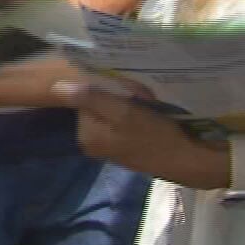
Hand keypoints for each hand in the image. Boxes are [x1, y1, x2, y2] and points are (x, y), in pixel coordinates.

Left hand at [58, 79, 223, 187]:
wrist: (189, 161)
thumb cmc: (156, 136)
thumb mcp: (124, 113)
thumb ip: (91, 99)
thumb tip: (56, 86)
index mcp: (86, 135)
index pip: (84, 96)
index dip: (103, 85)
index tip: (124, 83)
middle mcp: (91, 142)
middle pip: (96, 104)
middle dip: (115, 95)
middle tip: (139, 94)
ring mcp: (108, 145)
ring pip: (110, 111)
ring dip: (125, 103)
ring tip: (146, 102)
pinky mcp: (124, 145)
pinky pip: (121, 121)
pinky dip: (132, 114)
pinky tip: (148, 113)